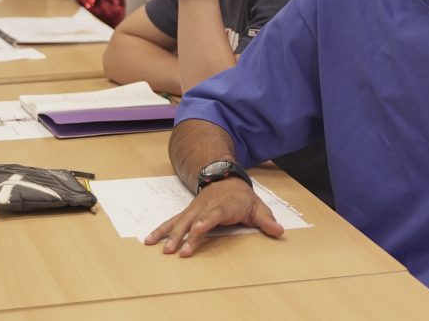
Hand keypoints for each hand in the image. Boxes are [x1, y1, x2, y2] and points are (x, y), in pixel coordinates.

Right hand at [144, 179, 283, 256]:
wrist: (225, 178)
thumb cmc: (242, 197)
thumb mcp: (257, 207)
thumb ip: (266, 220)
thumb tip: (279, 231)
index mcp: (224, 206)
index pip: (214, 214)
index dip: (206, 222)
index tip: (198, 230)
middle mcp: (206, 207)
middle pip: (194, 221)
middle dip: (185, 236)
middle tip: (178, 251)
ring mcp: (195, 210)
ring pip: (180, 222)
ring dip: (170, 235)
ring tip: (162, 250)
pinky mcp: (187, 213)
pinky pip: (172, 222)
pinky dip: (161, 230)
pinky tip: (150, 240)